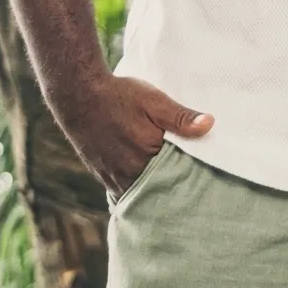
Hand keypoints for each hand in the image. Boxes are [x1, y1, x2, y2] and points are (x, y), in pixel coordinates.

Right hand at [49, 73, 214, 200]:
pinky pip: (124, 190)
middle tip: (191, 187)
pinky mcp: (102, 176)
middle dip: (172, 187)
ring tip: (170, 183)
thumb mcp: (155, 101)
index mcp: (146, 159)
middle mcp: (129, 175)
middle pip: (158, 190)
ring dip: (154, 189)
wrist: (78, 95)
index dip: (190, 177)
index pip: (176, 178)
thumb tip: (210, 125)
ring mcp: (113, 178)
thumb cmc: (119, 96)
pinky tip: (146, 180)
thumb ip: (181, 117)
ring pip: (141, 192)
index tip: (205, 177)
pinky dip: (137, 187)